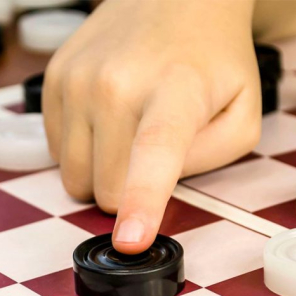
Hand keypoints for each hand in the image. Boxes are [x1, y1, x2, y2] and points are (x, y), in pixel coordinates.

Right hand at [43, 0, 260, 253]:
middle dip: (127, 191)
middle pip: (104, 187)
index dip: (141, 202)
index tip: (129, 239)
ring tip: (128, 133)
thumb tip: (155, 186)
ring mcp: (76, 80)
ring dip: (101, 172)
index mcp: (174, 91)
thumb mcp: (242, 111)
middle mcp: (114, 83)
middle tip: (150, 156)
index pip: (154, 154)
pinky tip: (105, 117)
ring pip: (74, 177)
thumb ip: (209, 159)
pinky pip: (55, 150)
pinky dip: (82, 149)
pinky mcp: (53, 80)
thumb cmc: (211, 56)